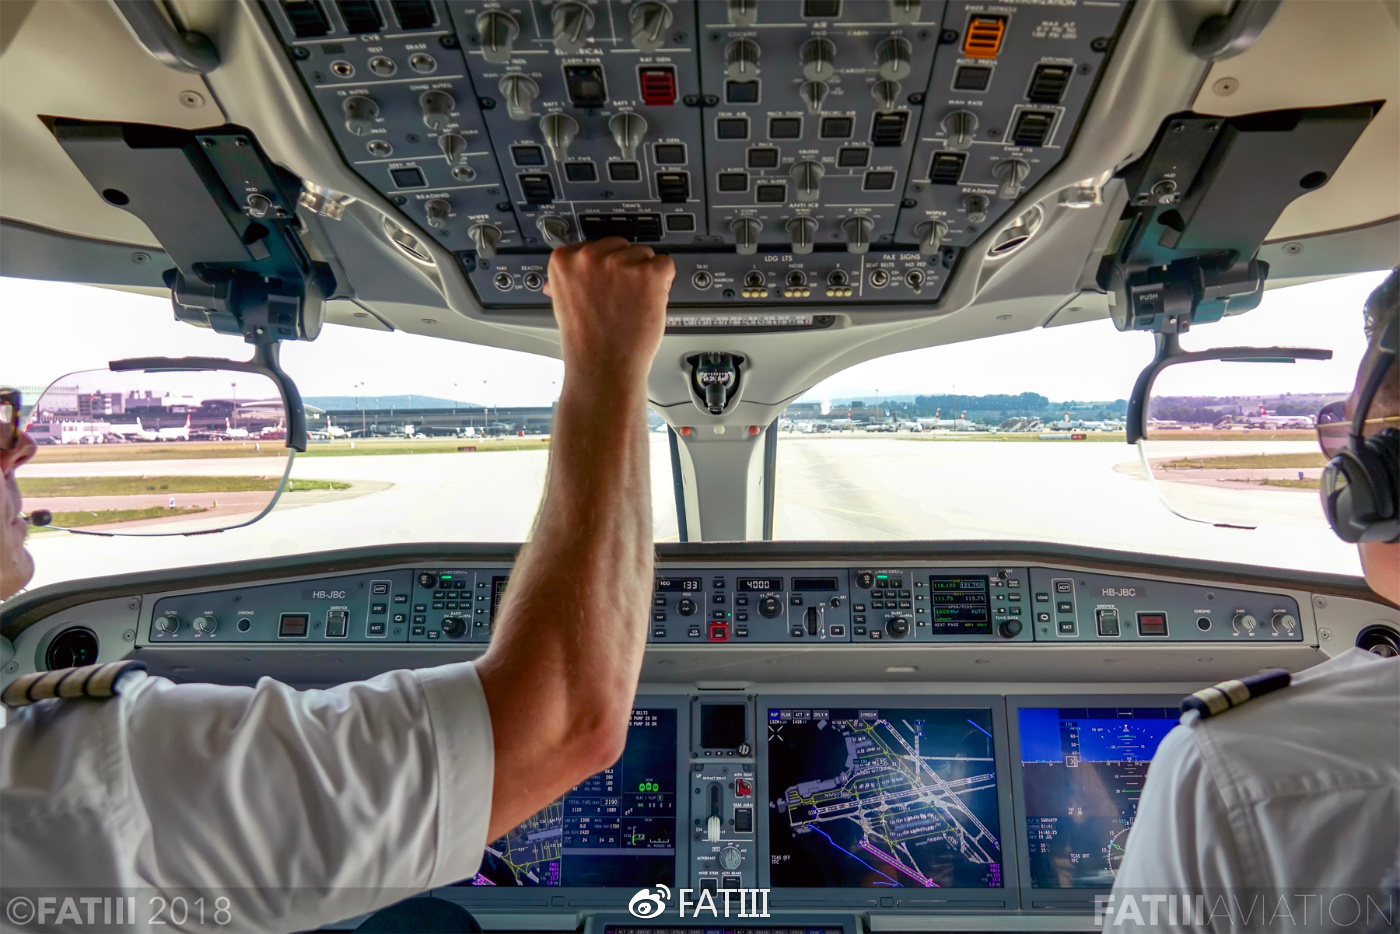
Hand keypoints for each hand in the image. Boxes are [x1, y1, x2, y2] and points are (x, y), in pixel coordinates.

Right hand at [543, 238, 673, 385]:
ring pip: (644, 255)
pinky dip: (663, 284)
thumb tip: (578, 264)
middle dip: (625, 269)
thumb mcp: (566, 300)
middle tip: (621, 298)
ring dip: (644, 276)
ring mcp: (620, 263)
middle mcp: (590, 256)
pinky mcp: (648, 273)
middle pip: (620, 246)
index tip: (605, 282)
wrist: (603, 367)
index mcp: (564, 259)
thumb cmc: (586, 342)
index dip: (604, 267)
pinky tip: (648, 302)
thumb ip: (575, 277)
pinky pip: (665, 264)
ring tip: (632, 304)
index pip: (594, 245)